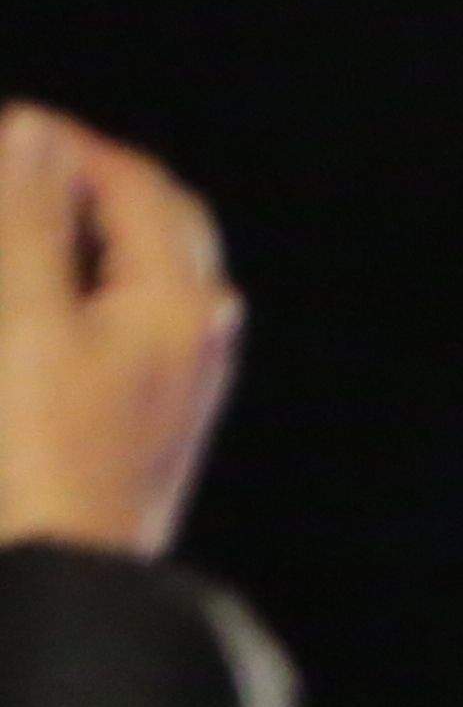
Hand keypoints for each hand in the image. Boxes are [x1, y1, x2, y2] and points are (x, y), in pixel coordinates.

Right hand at [0, 107, 242, 559]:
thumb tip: (35, 132)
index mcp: (178, 303)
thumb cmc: (36, 453)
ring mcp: (185, 378)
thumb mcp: (24, 321)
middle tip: (18, 161)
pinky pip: (138, 321)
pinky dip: (94, 285)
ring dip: (92, 233)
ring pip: (153, 272)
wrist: (66, 578)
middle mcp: (199, 335)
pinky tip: (52, 297)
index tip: (8, 128)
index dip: (68, 147)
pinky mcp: (157, 416)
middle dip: (90, 182)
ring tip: (24, 217)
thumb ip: (28, 221)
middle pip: (160, 224)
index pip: (137, 186)